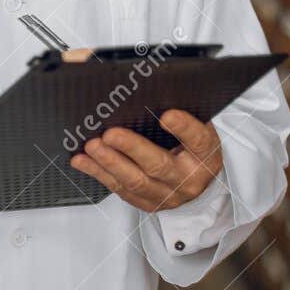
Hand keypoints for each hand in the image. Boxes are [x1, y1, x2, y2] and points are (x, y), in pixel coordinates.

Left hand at [70, 109, 223, 212]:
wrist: (198, 181)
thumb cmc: (192, 147)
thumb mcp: (197, 127)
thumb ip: (180, 111)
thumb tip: (146, 86)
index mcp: (205, 155)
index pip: (198, 140)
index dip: (183, 128)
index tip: (167, 115)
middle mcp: (188, 179)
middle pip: (159, 165)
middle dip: (132, 148)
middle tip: (110, 133)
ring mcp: (167, 195)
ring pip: (135, 181)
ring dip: (109, 162)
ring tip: (92, 146)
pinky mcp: (147, 203)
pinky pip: (120, 189)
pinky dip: (99, 173)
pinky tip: (83, 161)